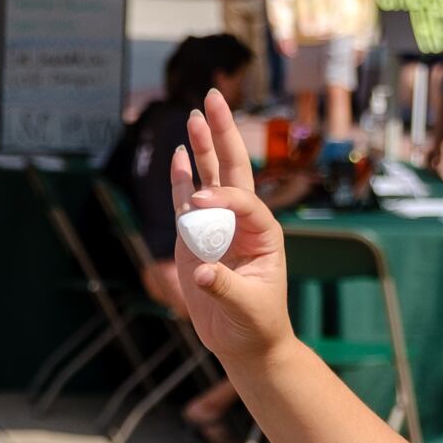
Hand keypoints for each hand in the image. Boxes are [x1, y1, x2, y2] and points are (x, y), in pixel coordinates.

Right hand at [170, 90, 290, 363]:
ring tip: (196, 114)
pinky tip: (179, 154)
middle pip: (232, 170)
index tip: (197, 205)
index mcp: (263, 234)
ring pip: (210, 179)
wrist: (246, 344)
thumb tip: (204, 273)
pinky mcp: (196, 239)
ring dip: (203, 147)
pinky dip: (183, 178)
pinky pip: (187, 202)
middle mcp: (242, 222)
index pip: (243, 202)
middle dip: (223, 134)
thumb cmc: (256, 326)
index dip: (221, 198)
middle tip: (214, 98)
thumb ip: (225, 289)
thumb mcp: (247, 310)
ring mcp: (218, 228)